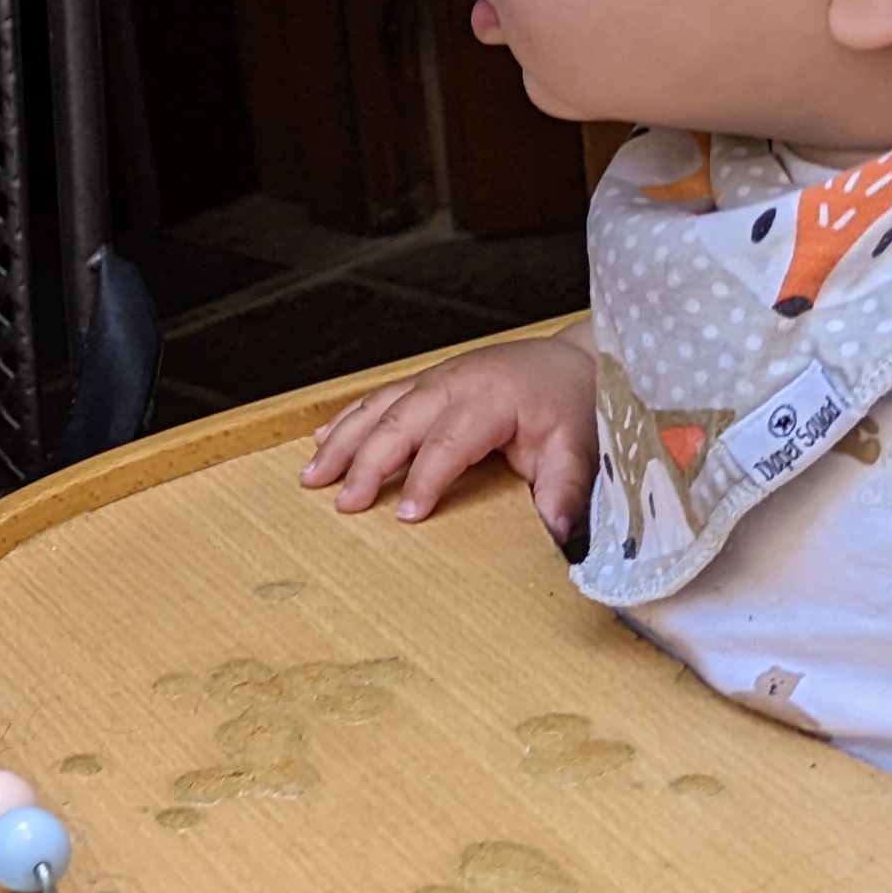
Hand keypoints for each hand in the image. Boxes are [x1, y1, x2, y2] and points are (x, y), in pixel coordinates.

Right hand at [299, 330, 600, 538]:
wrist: (576, 360)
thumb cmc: (572, 404)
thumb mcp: (577, 448)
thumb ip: (563, 490)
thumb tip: (557, 532)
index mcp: (491, 399)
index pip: (448, 442)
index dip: (425, 478)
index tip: (406, 514)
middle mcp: (453, 384)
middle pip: (398, 422)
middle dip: (364, 463)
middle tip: (343, 502)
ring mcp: (434, 379)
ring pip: (377, 407)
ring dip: (341, 441)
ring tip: (313, 476)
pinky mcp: (425, 382)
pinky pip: (377, 398)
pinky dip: (346, 420)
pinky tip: (322, 439)